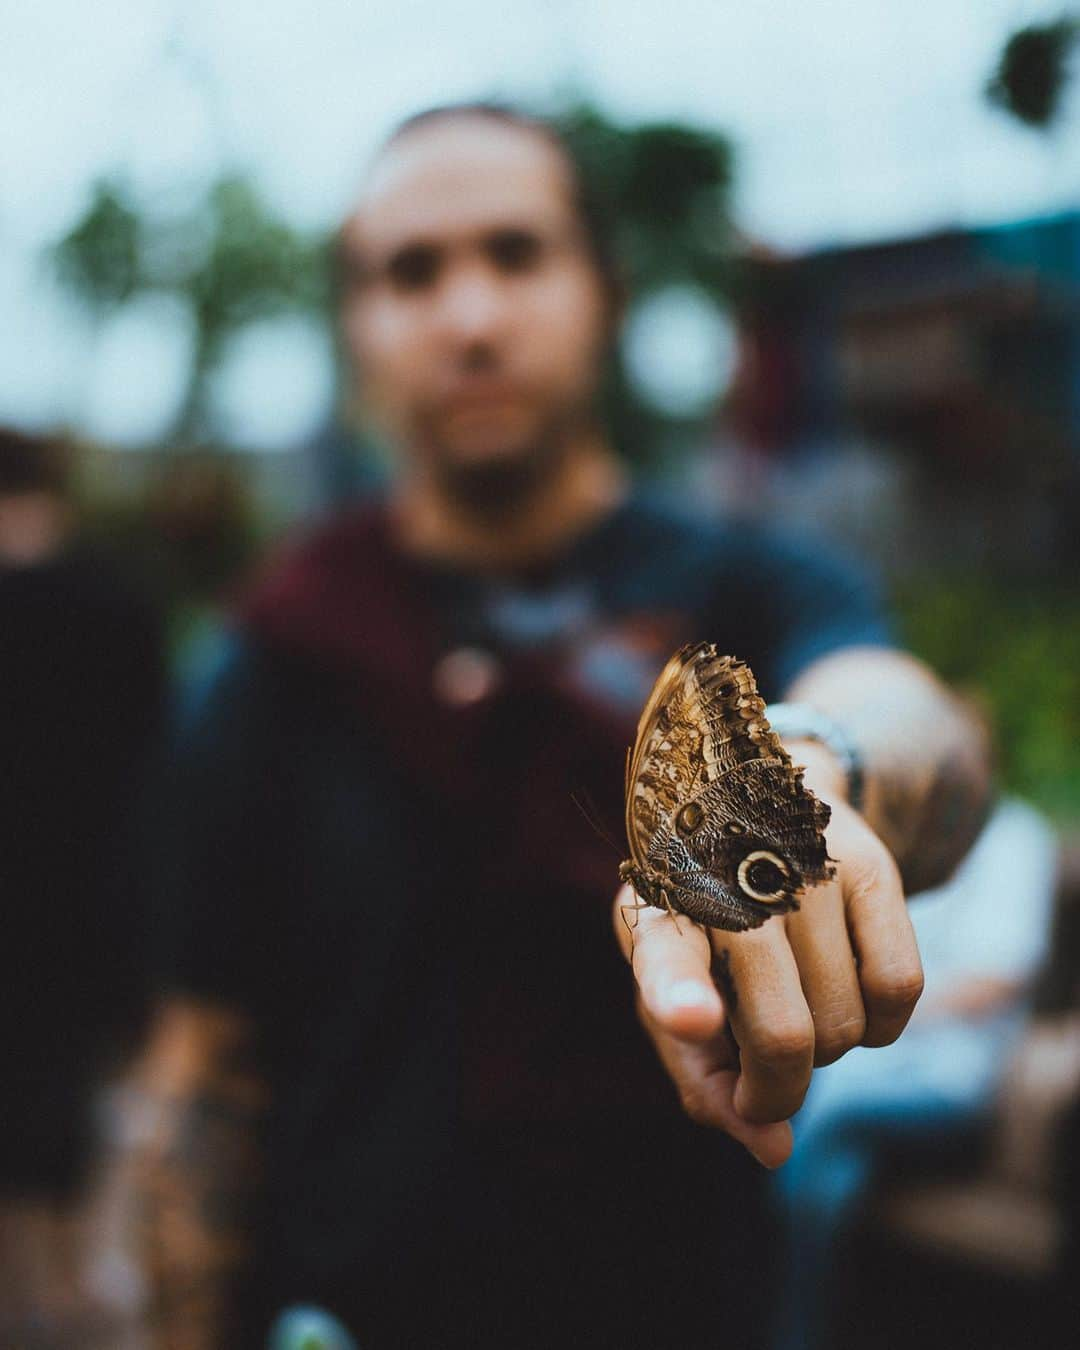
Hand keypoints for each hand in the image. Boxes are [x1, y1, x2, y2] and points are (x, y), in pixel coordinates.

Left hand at [613, 748, 922, 1167]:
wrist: (752, 808)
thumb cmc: (700, 926)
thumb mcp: (672, 996)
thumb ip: (704, 1079)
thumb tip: (772, 1149)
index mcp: (656, 909)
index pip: (666, 956)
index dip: (679, 996)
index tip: (692, 1018)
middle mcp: (728, 881)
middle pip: (782, 1033)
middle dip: (777, 1090)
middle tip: (763, 1085)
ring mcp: (803, 867)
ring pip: (845, 1025)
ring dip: (825, 1050)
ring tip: (793, 1004)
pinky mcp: (870, 865)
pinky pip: (898, 990)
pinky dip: (879, 1025)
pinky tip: (846, 995)